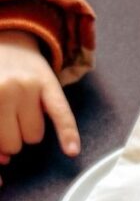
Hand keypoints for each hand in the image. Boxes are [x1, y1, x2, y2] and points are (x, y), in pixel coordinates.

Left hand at [0, 30, 79, 163]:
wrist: (9, 40)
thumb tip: (4, 160)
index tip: (0, 156)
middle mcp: (2, 89)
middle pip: (12, 143)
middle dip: (11, 141)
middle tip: (7, 122)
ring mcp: (27, 88)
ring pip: (34, 136)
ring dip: (29, 133)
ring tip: (22, 112)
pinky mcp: (50, 86)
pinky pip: (62, 117)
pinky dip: (68, 135)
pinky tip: (71, 150)